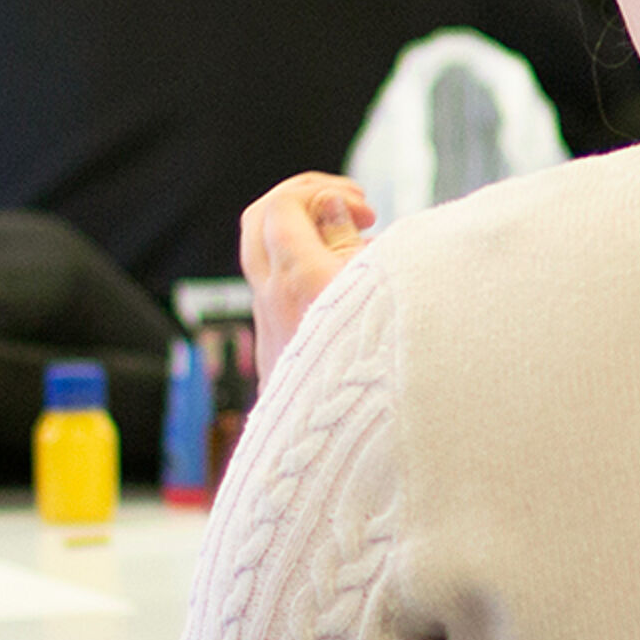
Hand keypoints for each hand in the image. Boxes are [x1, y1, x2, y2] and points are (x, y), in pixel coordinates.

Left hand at [242, 172, 375, 377]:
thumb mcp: (381, 290)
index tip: (366, 211)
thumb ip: (349, 242)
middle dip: (301, 200)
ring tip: (359, 254)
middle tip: (348, 210)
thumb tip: (330, 208)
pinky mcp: (277, 356)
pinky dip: (305, 275)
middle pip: (257, 223)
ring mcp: (268, 329)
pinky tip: (349, 295)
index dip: (323, 191)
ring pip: (265, 261)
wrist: (352, 449)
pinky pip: (277, 296)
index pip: (283, 206)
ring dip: (304, 240)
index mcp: (299, 278)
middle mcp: (272, 301)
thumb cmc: (382, 367)